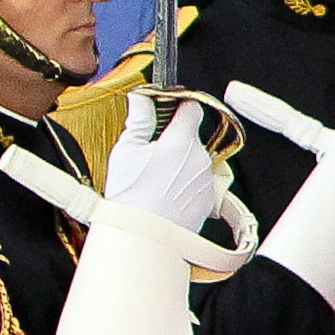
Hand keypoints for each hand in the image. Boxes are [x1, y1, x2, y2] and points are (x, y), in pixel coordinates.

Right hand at [105, 95, 222, 231]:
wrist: (144, 237)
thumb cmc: (131, 196)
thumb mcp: (126, 151)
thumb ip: (139, 119)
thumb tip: (142, 97)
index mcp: (181, 140)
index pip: (191, 108)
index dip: (178, 105)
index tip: (166, 109)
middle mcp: (200, 157)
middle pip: (191, 137)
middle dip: (173, 141)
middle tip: (149, 155)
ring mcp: (207, 179)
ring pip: (195, 161)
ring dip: (180, 164)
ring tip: (154, 181)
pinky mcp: (208, 199)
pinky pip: (198, 183)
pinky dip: (185, 185)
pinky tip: (164, 196)